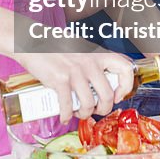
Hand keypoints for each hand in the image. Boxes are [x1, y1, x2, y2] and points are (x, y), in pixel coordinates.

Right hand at [16, 50, 134, 122]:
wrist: (32, 43)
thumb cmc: (56, 48)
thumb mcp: (82, 50)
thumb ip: (93, 63)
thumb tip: (102, 83)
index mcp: (98, 55)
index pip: (126, 68)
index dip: (126, 86)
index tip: (118, 95)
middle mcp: (90, 63)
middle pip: (108, 95)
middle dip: (103, 109)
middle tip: (95, 110)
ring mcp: (75, 72)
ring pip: (89, 104)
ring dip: (84, 114)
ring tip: (78, 112)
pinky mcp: (60, 80)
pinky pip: (67, 105)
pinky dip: (66, 115)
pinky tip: (64, 116)